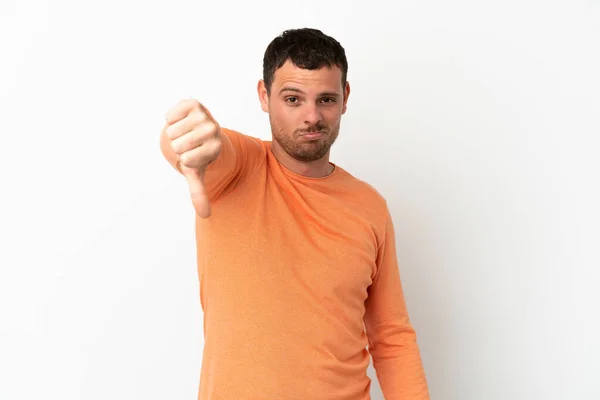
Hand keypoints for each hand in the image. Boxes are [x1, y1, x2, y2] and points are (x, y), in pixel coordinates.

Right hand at [164, 99, 221, 217]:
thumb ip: (199, 193)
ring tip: (183, 133)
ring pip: (172, 131)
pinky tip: (180, 121)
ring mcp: (204, 115)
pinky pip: (170, 115)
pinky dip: (170, 120)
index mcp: (216, 148)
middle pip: (178, 145)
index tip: (192, 156)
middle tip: (186, 144)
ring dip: (173, 133)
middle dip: (177, 147)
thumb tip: (206, 214)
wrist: (196, 131)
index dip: (184, 159)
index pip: (188, 159)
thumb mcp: (196, 173)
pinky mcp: (193, 103)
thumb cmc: (195, 153)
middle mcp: (213, 130)